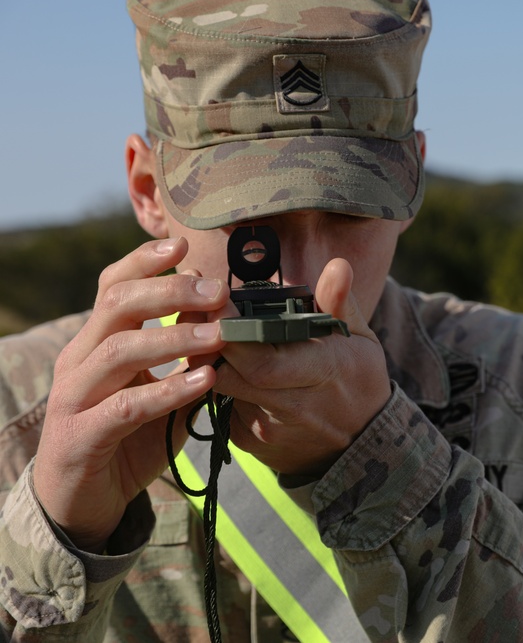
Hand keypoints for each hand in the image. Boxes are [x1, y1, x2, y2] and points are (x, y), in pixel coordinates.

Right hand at [33, 238, 227, 552]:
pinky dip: (168, 390)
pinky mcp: (83, 436)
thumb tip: (225, 320)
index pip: (112, 286)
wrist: (83, 500)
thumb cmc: (125, 436)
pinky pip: (126, 406)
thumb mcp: (158, 388)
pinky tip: (204, 380)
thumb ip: (185, 357)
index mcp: (96, 342)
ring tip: (219, 334)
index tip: (183, 244)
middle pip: (117, 306)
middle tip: (217, 290)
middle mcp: (79, 361)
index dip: (143, 261)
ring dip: (175, 338)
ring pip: (120, 351)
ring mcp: (75, 397)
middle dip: (169, 291)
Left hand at [211, 258, 390, 477]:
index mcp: (325, 373)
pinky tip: (218, 359)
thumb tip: (338, 266)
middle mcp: (294, 406)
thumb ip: (340, 304)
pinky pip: (221, 406)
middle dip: (206, 341)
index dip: (233, 333)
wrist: (360, 443)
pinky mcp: (250, 441)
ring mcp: (268, 427)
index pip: (264, 360)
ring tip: (200, 328)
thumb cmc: (359, 381)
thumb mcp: (360, 340)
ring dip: (206, 358)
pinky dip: (215, 380)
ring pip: (219, 389)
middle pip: (231, 375)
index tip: (217, 300)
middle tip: (196, 308)